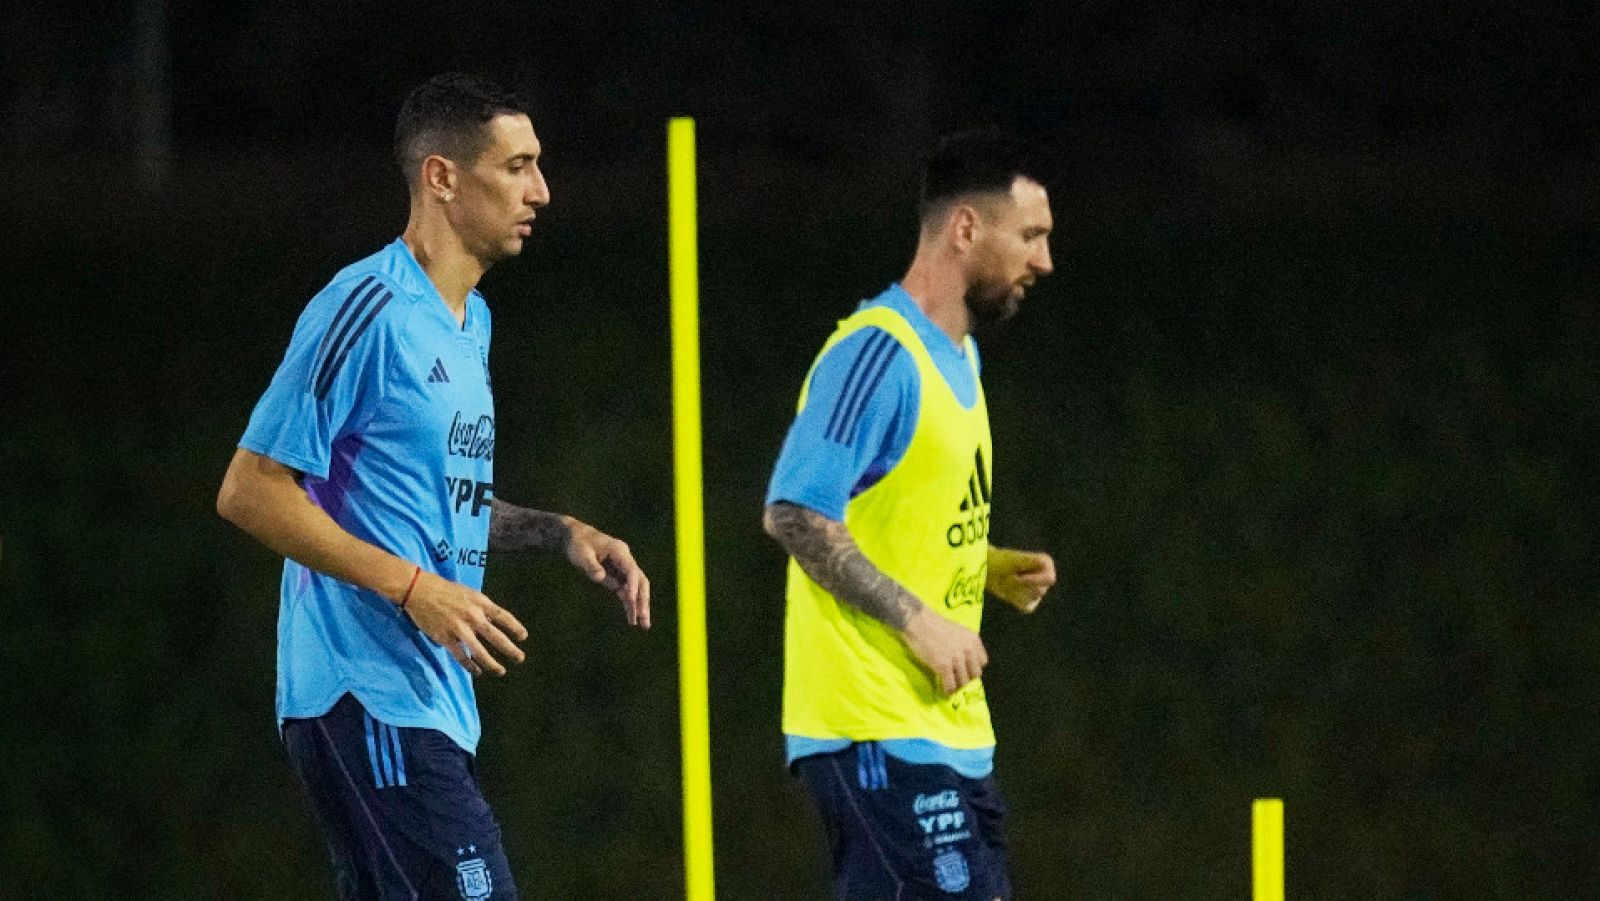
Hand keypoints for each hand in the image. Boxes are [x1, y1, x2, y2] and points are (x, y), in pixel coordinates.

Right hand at [403, 570, 528, 676]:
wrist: (419, 590)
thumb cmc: (446, 590)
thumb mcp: (469, 593)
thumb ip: (481, 607)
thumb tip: (493, 621)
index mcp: (480, 602)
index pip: (503, 616)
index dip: (515, 627)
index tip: (523, 637)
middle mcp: (472, 616)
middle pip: (495, 636)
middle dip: (510, 649)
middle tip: (520, 658)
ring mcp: (459, 628)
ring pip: (479, 651)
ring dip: (491, 663)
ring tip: (501, 671)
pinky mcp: (444, 638)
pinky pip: (460, 655)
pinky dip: (469, 665)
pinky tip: (477, 671)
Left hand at [563, 519, 651, 627]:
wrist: (575, 537)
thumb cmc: (578, 543)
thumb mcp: (581, 554)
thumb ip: (591, 566)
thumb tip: (600, 578)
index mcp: (619, 551)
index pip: (631, 570)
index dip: (632, 586)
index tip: (629, 600)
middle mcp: (625, 559)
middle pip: (640, 581)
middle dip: (643, 600)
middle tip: (644, 620)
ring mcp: (623, 567)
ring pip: (636, 588)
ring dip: (639, 605)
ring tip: (643, 625)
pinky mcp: (617, 575)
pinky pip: (626, 590)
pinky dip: (629, 603)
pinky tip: (632, 616)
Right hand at [901, 606, 987, 695]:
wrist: (918, 622)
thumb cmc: (934, 625)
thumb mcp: (958, 631)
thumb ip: (965, 645)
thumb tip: (966, 662)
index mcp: (973, 640)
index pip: (982, 662)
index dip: (973, 668)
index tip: (966, 670)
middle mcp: (968, 649)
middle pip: (975, 674)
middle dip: (967, 678)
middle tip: (957, 680)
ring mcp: (956, 658)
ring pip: (963, 682)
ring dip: (957, 687)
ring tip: (951, 688)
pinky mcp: (943, 665)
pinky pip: (950, 685)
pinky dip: (948, 691)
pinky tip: (944, 692)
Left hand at [986, 547, 1055, 612]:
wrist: (986, 569)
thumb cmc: (1000, 561)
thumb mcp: (1015, 560)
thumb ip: (1033, 564)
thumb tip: (1051, 578)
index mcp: (1046, 563)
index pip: (1049, 579)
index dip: (1032, 580)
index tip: (1018, 575)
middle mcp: (1045, 577)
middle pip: (1040, 591)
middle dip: (1022, 585)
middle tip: (1009, 576)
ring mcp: (1039, 591)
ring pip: (1032, 599)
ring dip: (1017, 592)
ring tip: (1008, 581)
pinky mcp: (1030, 603)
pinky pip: (1026, 607)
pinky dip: (1015, 601)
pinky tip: (1009, 591)